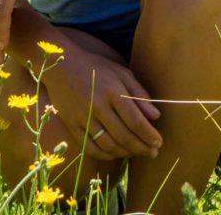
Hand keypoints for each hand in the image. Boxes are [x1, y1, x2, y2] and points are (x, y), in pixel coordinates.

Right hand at [43, 41, 163, 160]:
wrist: (62, 66)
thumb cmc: (96, 68)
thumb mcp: (121, 73)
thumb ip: (139, 94)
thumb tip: (156, 115)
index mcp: (113, 92)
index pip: (135, 120)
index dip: (149, 135)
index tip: (159, 142)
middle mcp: (98, 107)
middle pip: (123, 136)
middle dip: (141, 147)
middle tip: (153, 152)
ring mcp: (83, 118)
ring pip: (108, 145)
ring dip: (126, 153)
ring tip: (138, 153)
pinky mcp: (72, 126)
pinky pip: (90, 147)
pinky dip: (105, 155)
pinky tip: (116, 154)